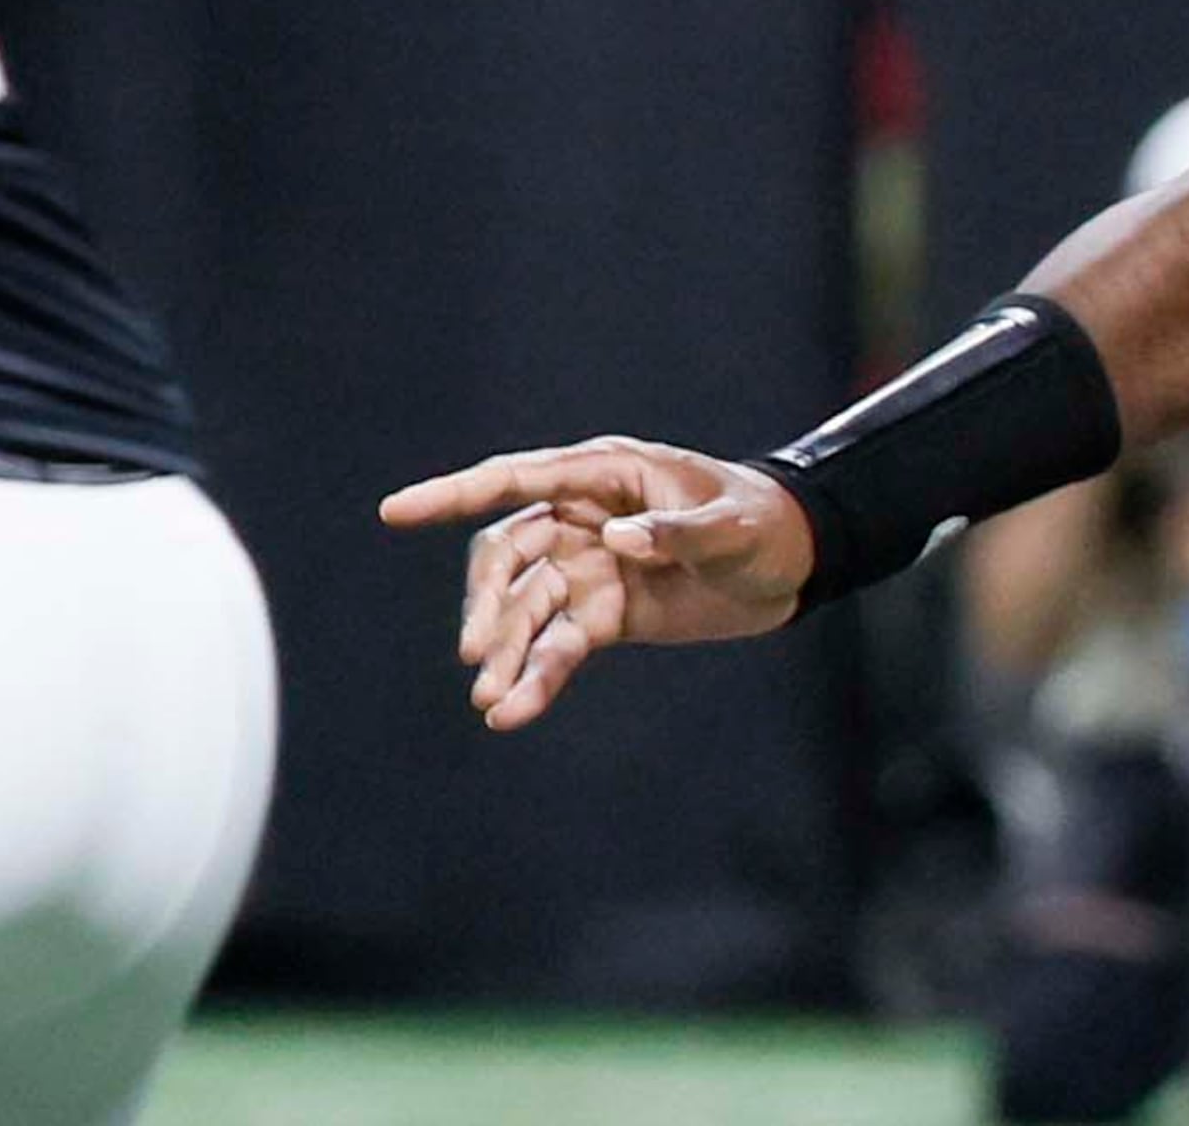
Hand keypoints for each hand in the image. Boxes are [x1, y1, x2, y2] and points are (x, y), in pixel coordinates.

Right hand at [379, 436, 814, 730]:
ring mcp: (588, 568)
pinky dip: (535, 677)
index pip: (516, 479)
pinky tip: (511, 713)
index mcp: (606, 475)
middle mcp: (584, 518)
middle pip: (508, 554)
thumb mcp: (731, 524)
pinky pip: (556, 645)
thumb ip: (676, 531)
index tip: (395, 512)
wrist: (794, 566)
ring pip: (524, 607)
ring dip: (504, 649)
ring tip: (491, 696)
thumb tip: (616, 541)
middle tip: (477, 652)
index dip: (454, 493)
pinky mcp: (602, 615)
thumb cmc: (763, 522)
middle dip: (487, 600)